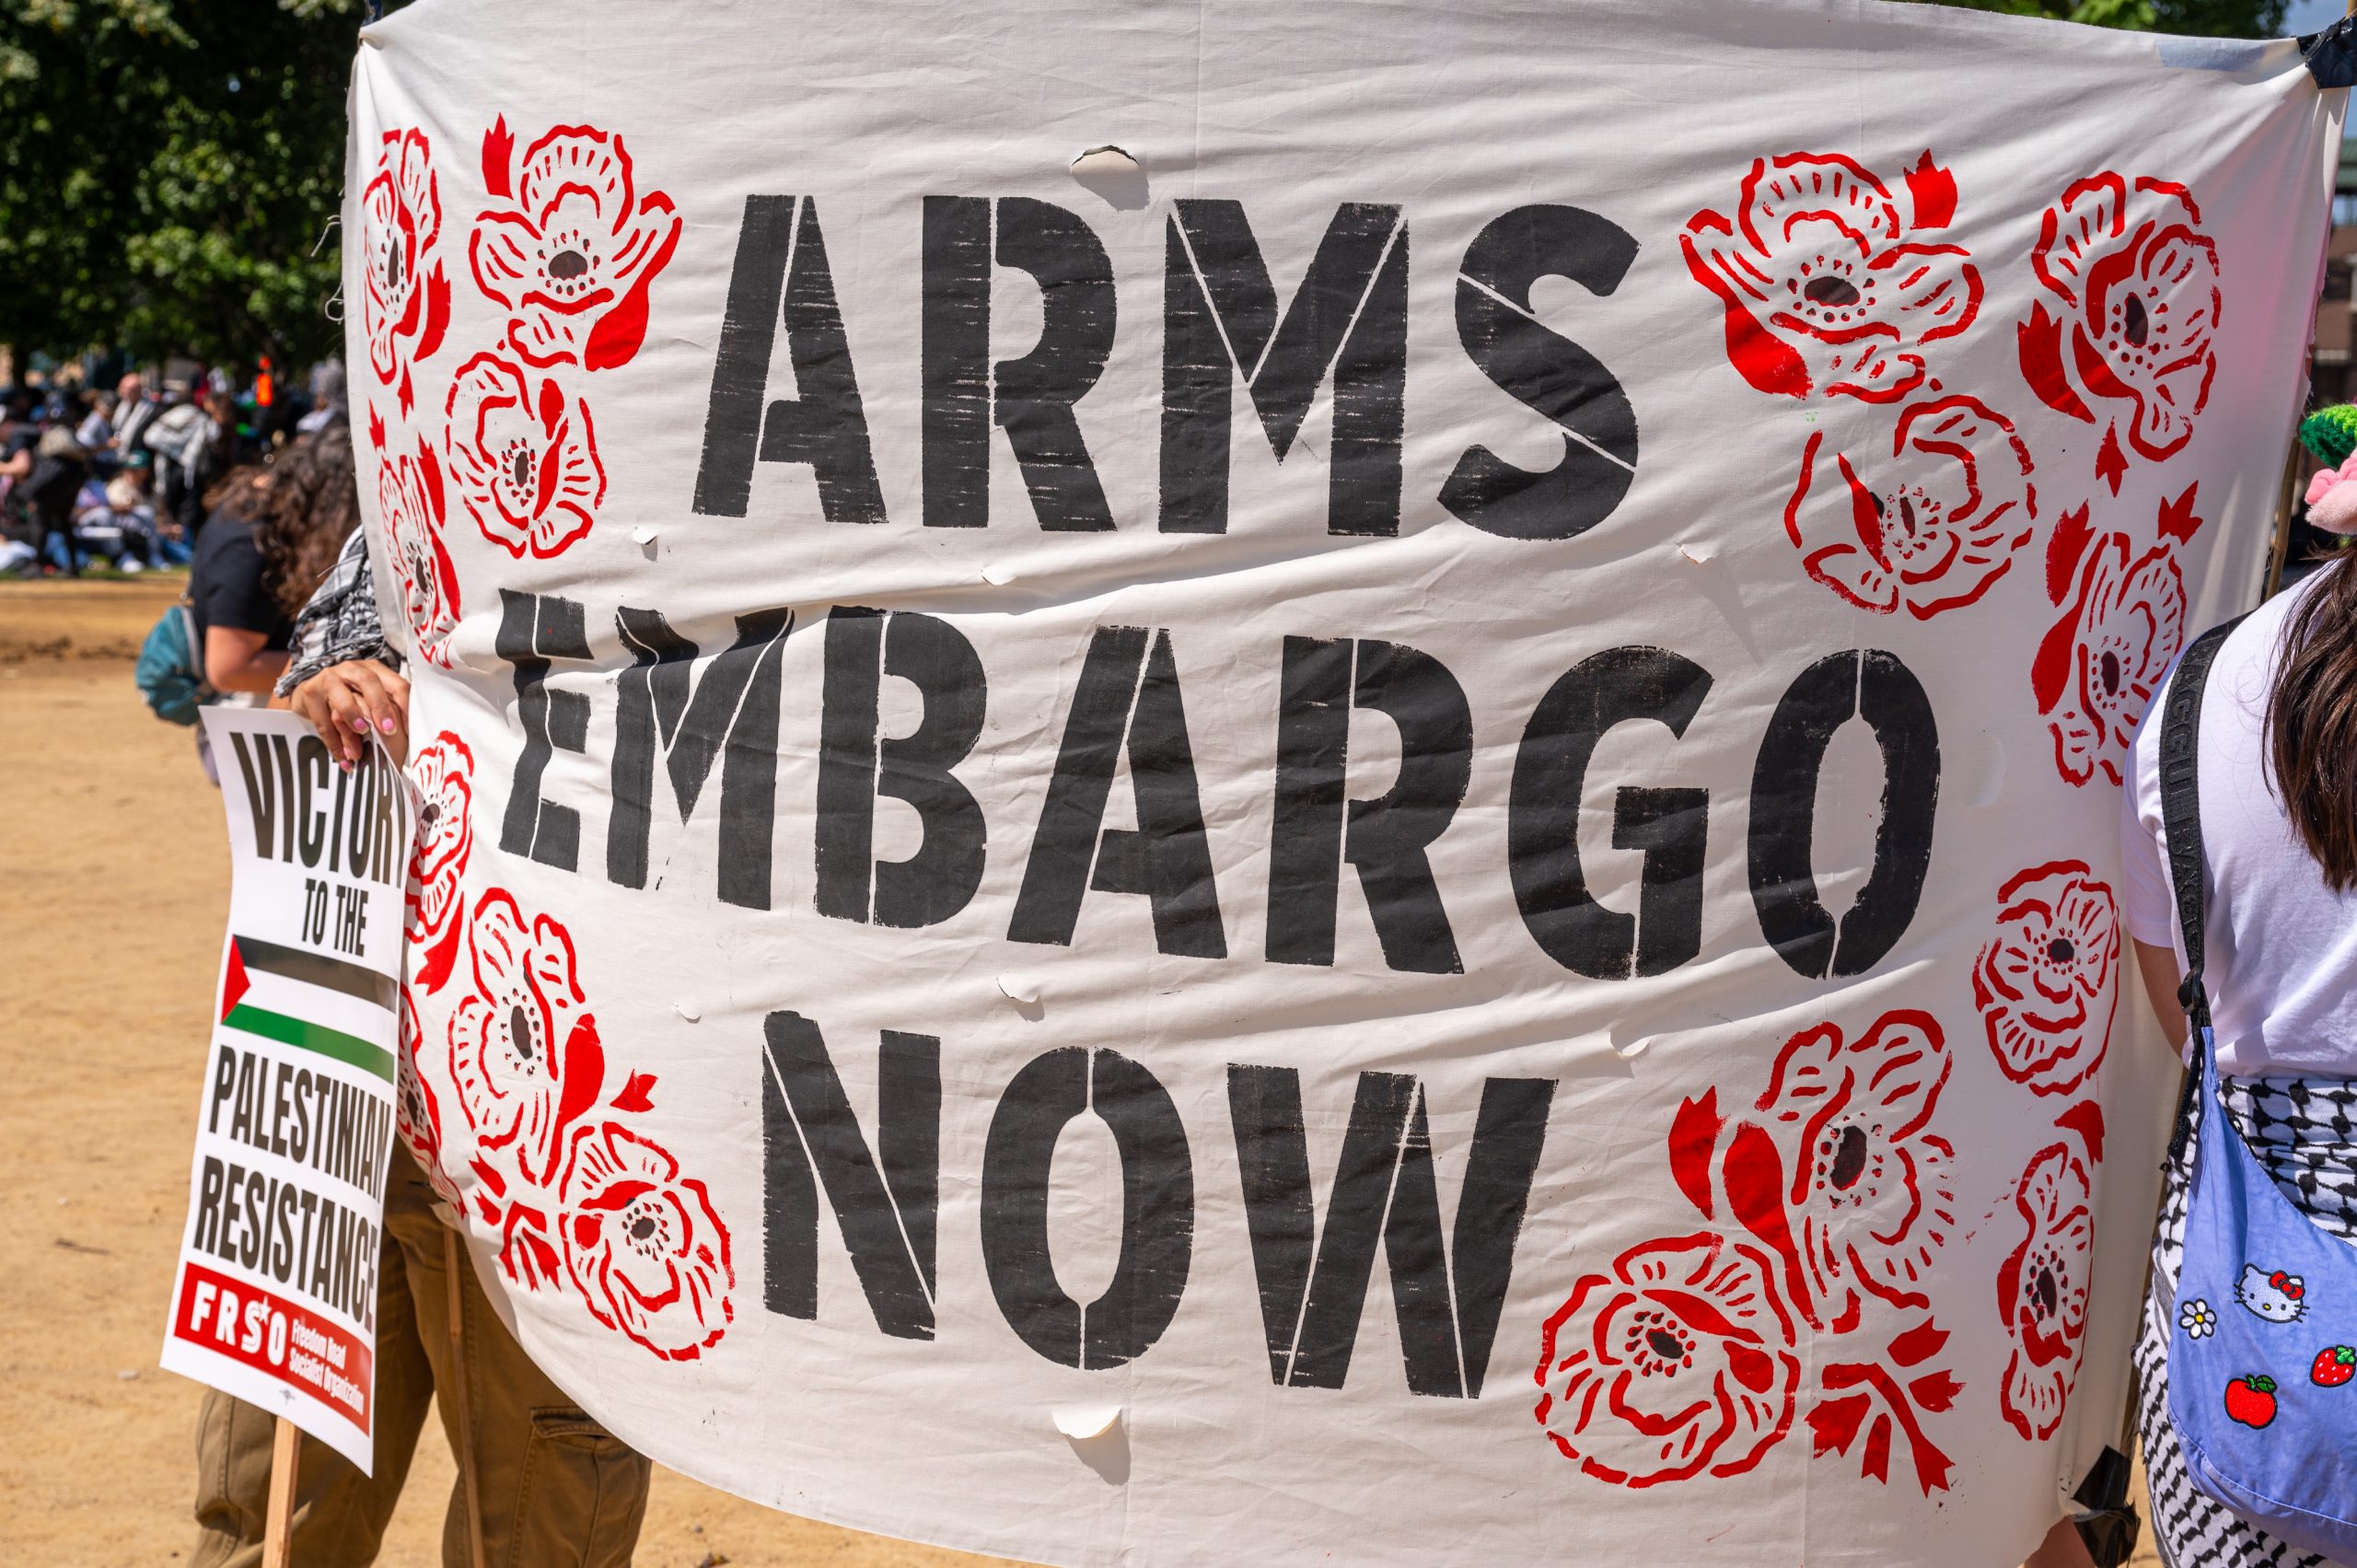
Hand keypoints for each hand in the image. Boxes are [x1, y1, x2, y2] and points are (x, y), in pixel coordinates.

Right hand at [289, 659, 410, 768]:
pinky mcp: (310, 691)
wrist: (313, 693)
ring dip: (353, 719)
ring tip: (361, 742)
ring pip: (341, 696)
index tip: (409, 730)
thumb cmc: (350, 698)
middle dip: (380, 706)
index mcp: (374, 670)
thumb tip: (406, 740)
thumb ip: (387, 712)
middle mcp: (352, 669)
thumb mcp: (370, 701)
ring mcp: (329, 678)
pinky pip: (322, 719)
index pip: (396, 683)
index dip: (405, 706)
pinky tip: (344, 759)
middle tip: (389, 730)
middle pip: (368, 681)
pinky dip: (334, 742)